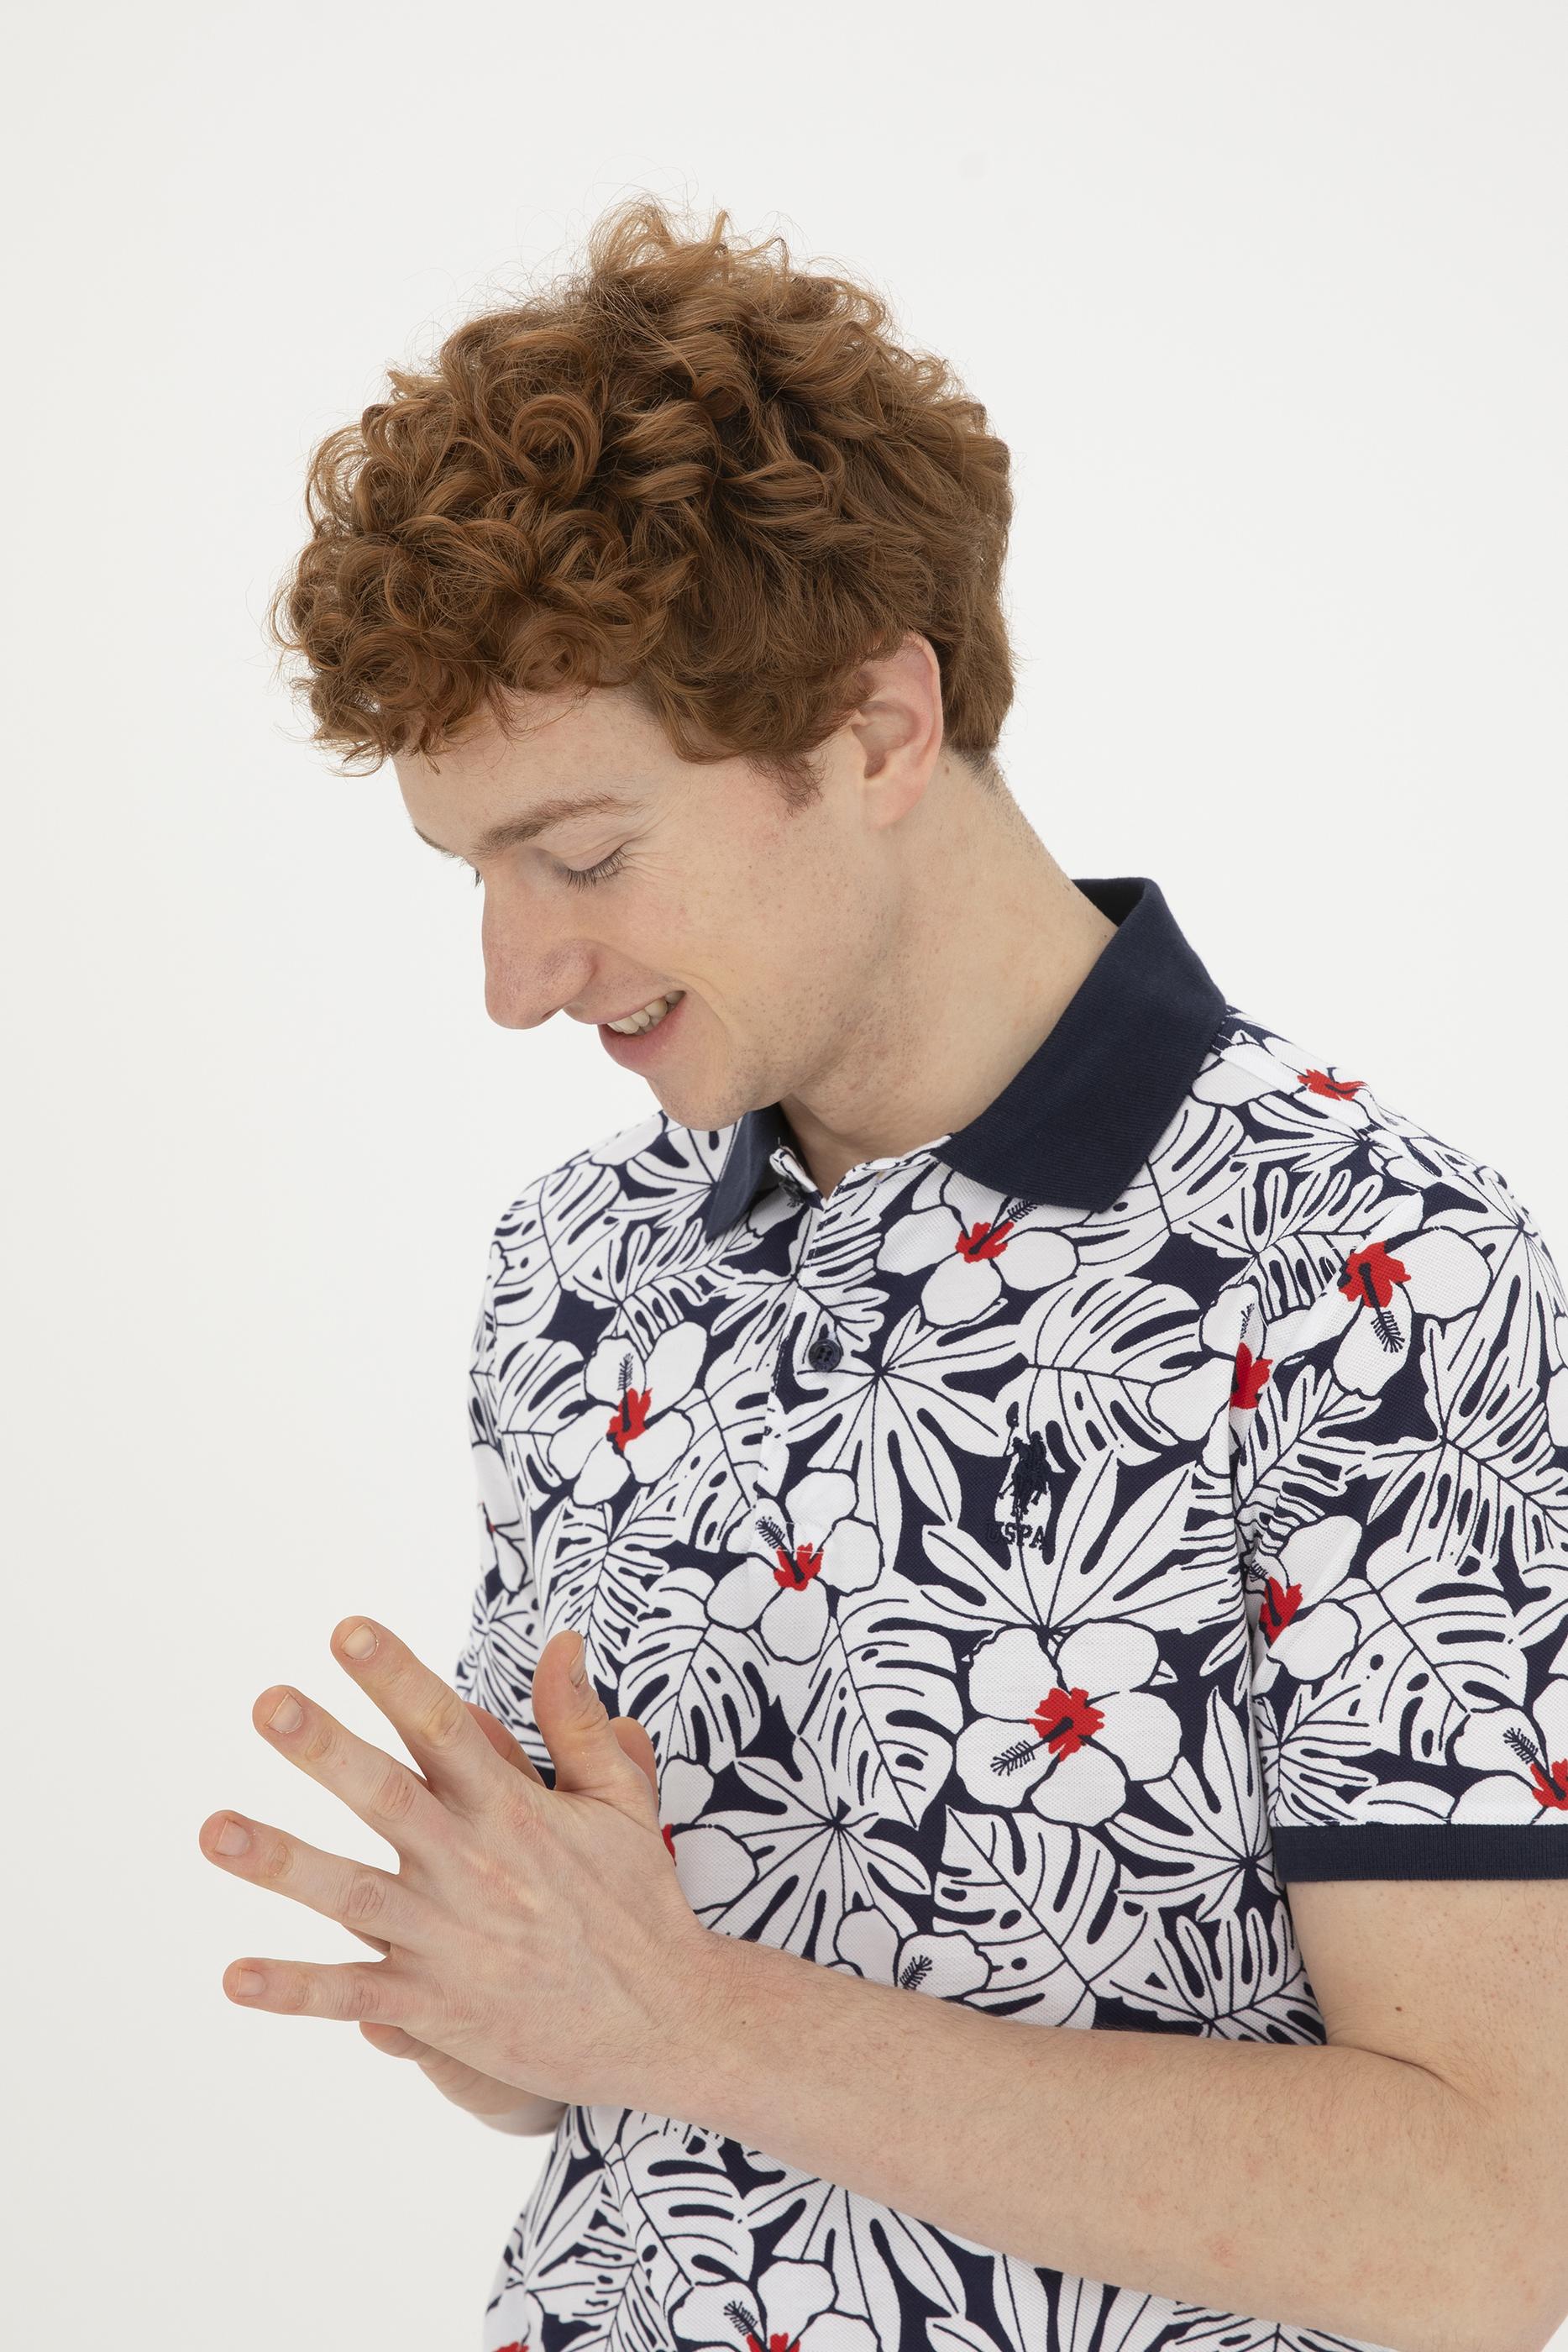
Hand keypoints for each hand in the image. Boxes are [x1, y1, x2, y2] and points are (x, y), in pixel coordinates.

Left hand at [198, 1618, 715, 2111]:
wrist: (667, 2021)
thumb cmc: (638, 1901)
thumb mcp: (621, 1800)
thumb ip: (578, 1722)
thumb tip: (561, 1640)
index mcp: (514, 1810)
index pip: (446, 1728)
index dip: (397, 1676)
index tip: (348, 1629)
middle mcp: (474, 1866)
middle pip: (388, 1797)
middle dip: (327, 1749)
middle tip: (269, 1703)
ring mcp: (450, 1939)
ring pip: (353, 1895)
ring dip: (282, 1863)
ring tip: (216, 1829)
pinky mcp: (438, 2007)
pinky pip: (354, 1996)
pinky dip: (297, 1988)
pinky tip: (235, 1976)